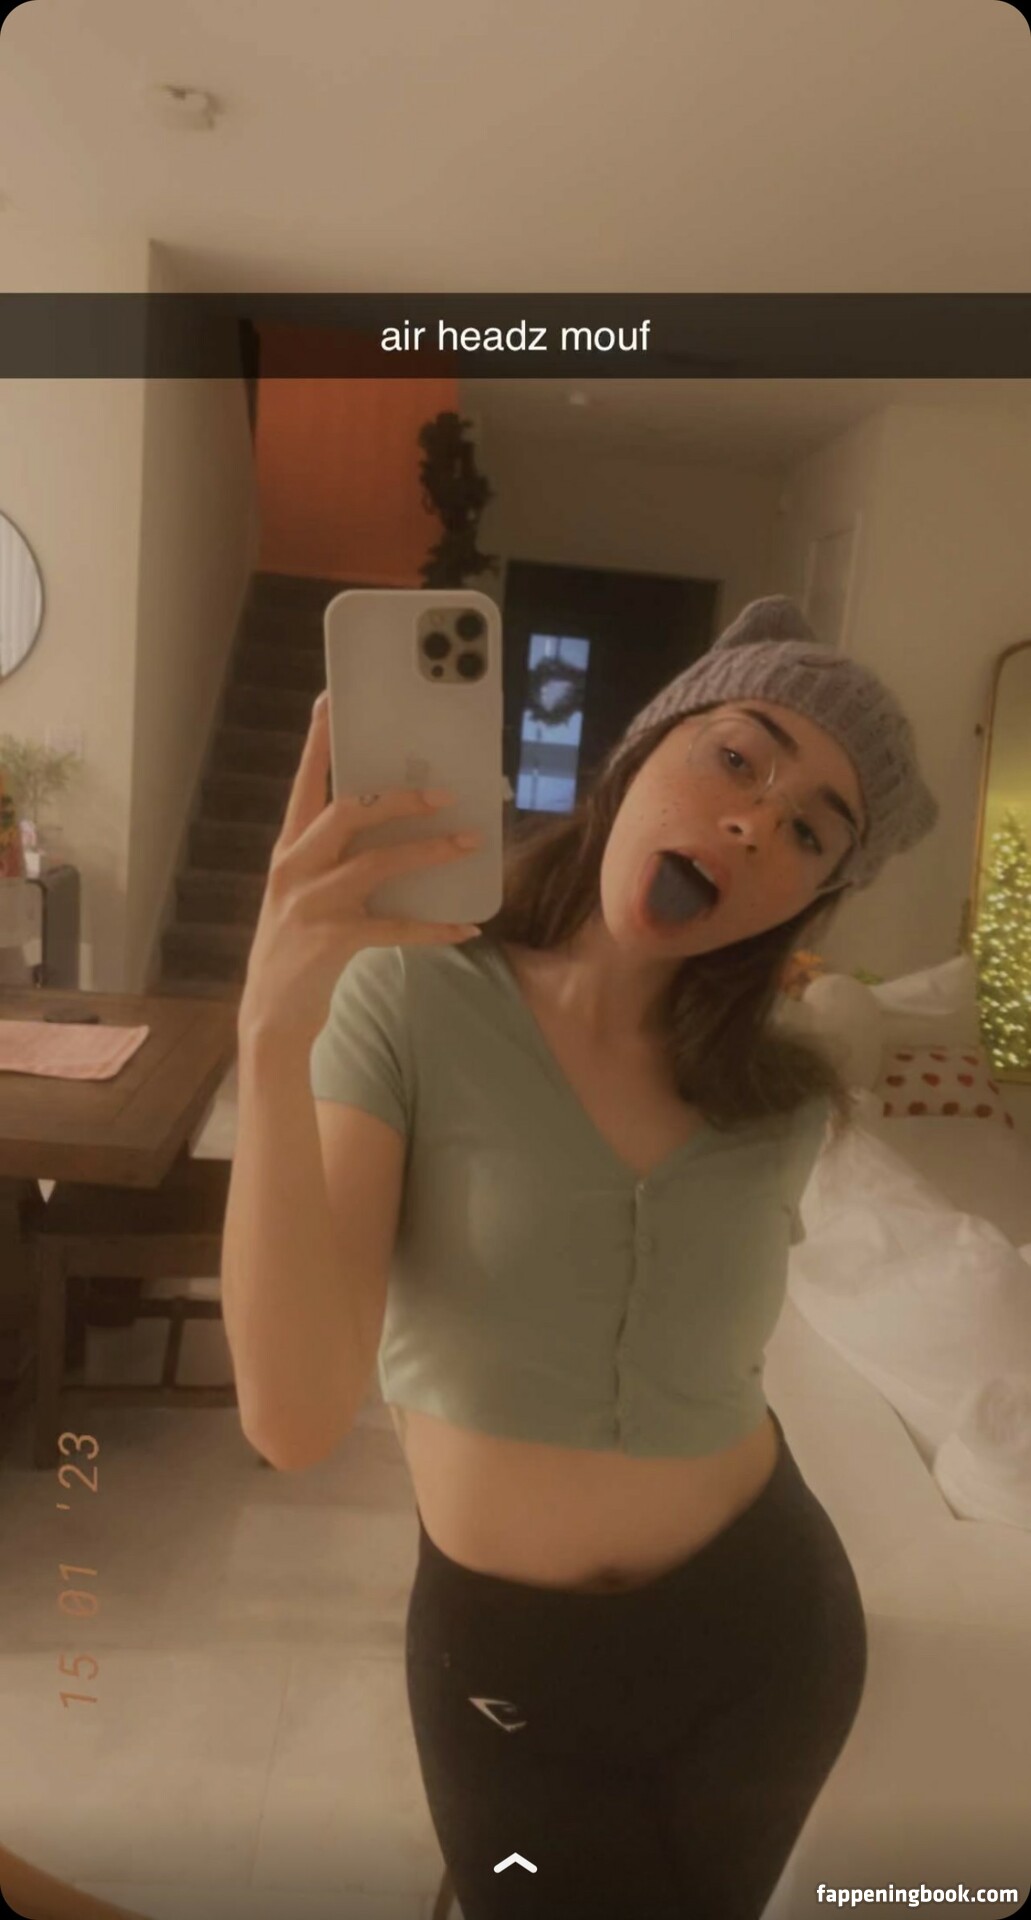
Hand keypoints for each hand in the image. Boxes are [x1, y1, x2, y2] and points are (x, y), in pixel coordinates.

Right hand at [237, 692, 482, 1048]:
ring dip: (429, 852)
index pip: (304, 784)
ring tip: (470, 844)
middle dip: (399, 799)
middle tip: (445, 792)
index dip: (319, 743)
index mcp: (288, 850)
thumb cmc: (297, 947)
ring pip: (377, 863)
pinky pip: (395, 927)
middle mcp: (294, 869)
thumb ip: (334, 859)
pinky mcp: (332, 941)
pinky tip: (464, 928)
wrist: (271, 1016)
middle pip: (347, 813)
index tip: (332, 702)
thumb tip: (395, 827)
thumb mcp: (305, 893)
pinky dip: (434, 927)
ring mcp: (311, 904)